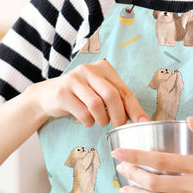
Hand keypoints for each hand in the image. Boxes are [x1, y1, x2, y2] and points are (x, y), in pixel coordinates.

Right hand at [26, 59, 148, 126]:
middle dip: (118, 115)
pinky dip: (88, 122)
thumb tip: (141, 118)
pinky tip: (86, 120)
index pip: (124, 90)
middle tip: (117, 125)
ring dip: (102, 120)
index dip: (135, 108)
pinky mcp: (62, 92)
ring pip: (96, 105)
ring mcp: (74, 79)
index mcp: (103, 68)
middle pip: (111, 96)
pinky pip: (82, 113)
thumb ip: (118, 100)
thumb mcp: (100, 92)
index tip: (144, 122)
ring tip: (100, 122)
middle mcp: (89, 70)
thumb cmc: (80, 96)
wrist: (47, 95)